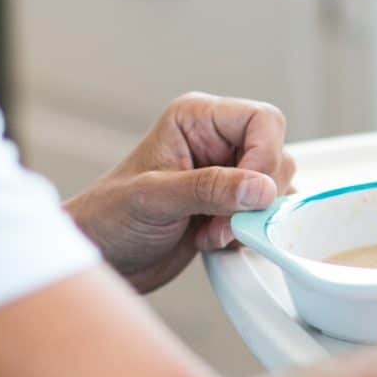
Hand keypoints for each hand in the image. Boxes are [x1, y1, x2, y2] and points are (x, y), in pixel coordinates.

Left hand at [65, 92, 294, 292]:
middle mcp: (216, 141)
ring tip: (212, 232)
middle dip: (256, 195)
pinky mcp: (230, 206)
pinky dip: (249, 232)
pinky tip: (214, 240)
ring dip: (251, 217)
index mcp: (196, 119)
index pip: (262, 121)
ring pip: (275, 186)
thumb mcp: (154, 199)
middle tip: (223, 221)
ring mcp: (225, 174)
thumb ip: (208, 189)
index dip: (265, 156)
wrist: (100, 258)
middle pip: (275, 154)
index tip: (250, 194)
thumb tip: (260, 188)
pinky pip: (265, 213)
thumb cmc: (108, 218)